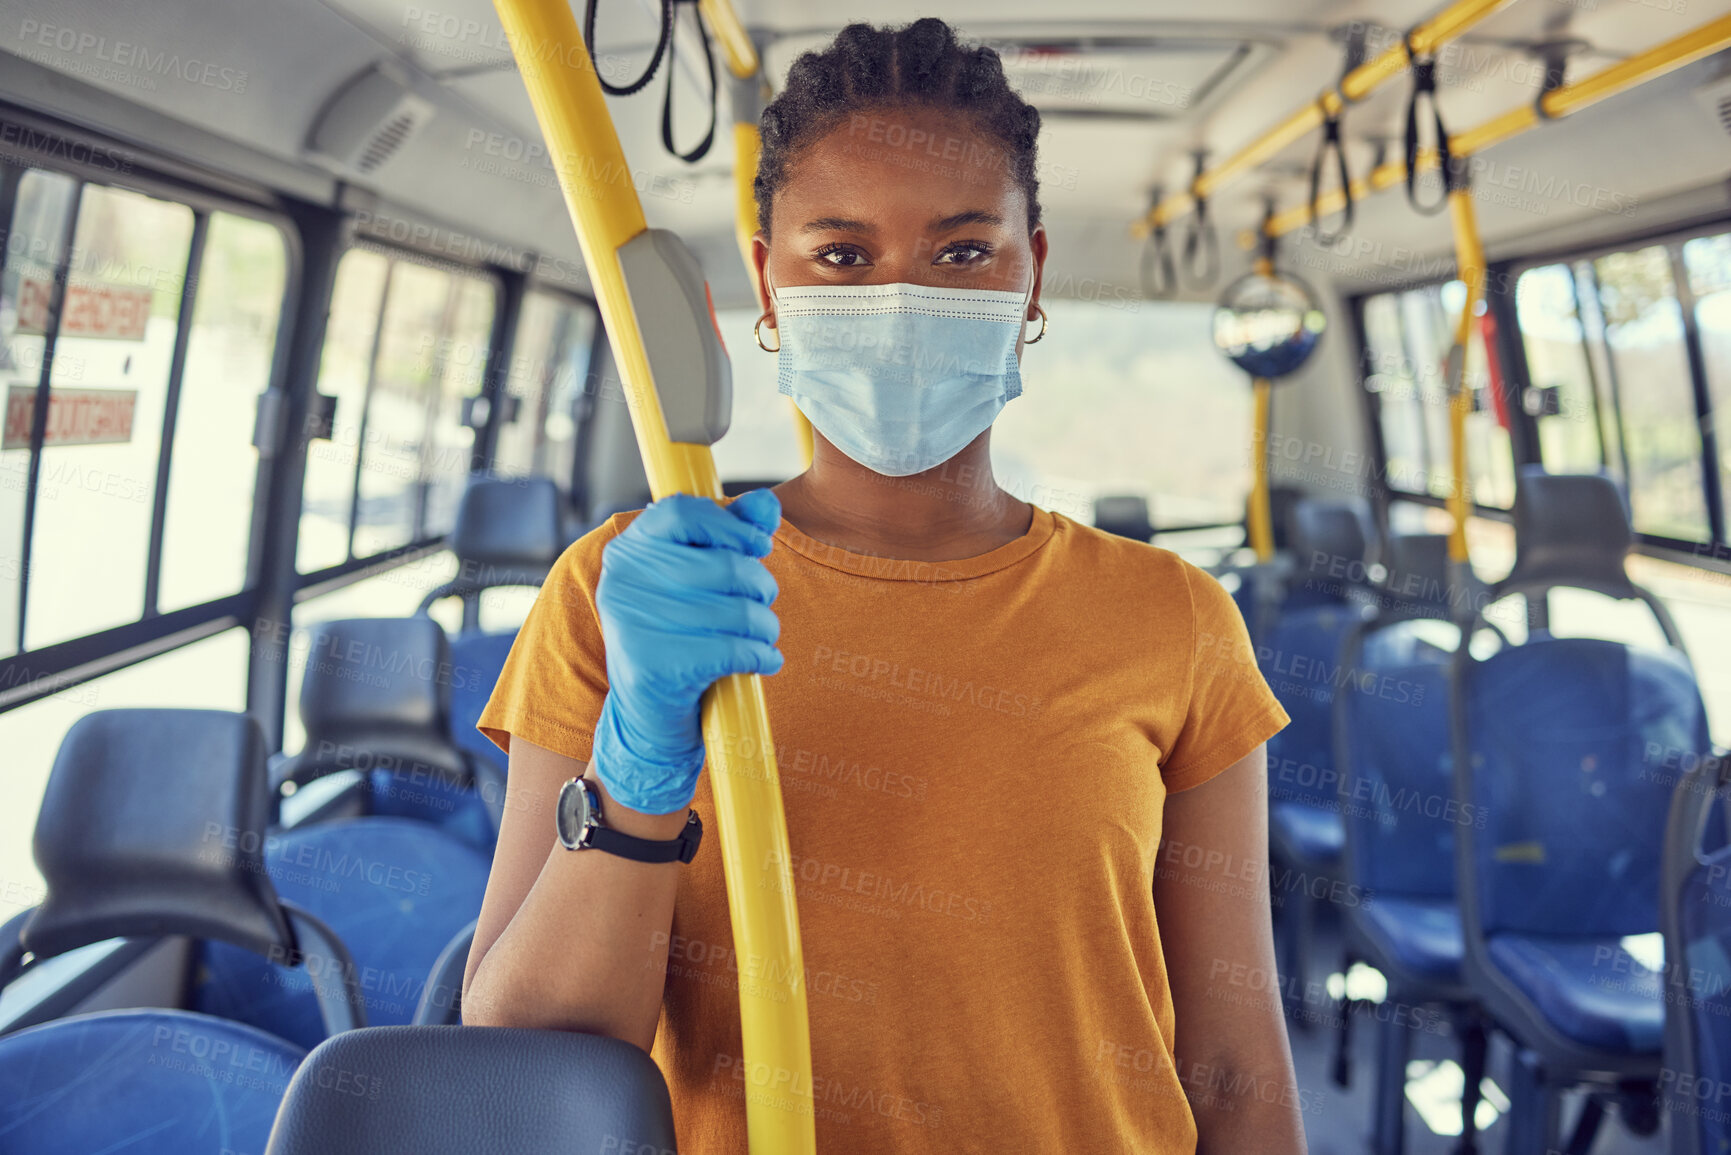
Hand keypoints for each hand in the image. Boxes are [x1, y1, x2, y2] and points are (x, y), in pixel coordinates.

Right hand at [591, 490, 783, 814]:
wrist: (647, 716)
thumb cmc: (680, 636)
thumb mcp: (698, 581)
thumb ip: (729, 535)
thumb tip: (767, 506)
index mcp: (629, 550)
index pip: (682, 512)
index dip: (731, 526)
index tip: (758, 545)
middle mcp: (621, 582)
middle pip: (724, 564)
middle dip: (760, 586)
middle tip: (762, 604)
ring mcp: (632, 625)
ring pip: (736, 610)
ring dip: (765, 627)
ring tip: (763, 637)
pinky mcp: (652, 668)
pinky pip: (733, 650)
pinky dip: (761, 656)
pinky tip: (764, 661)